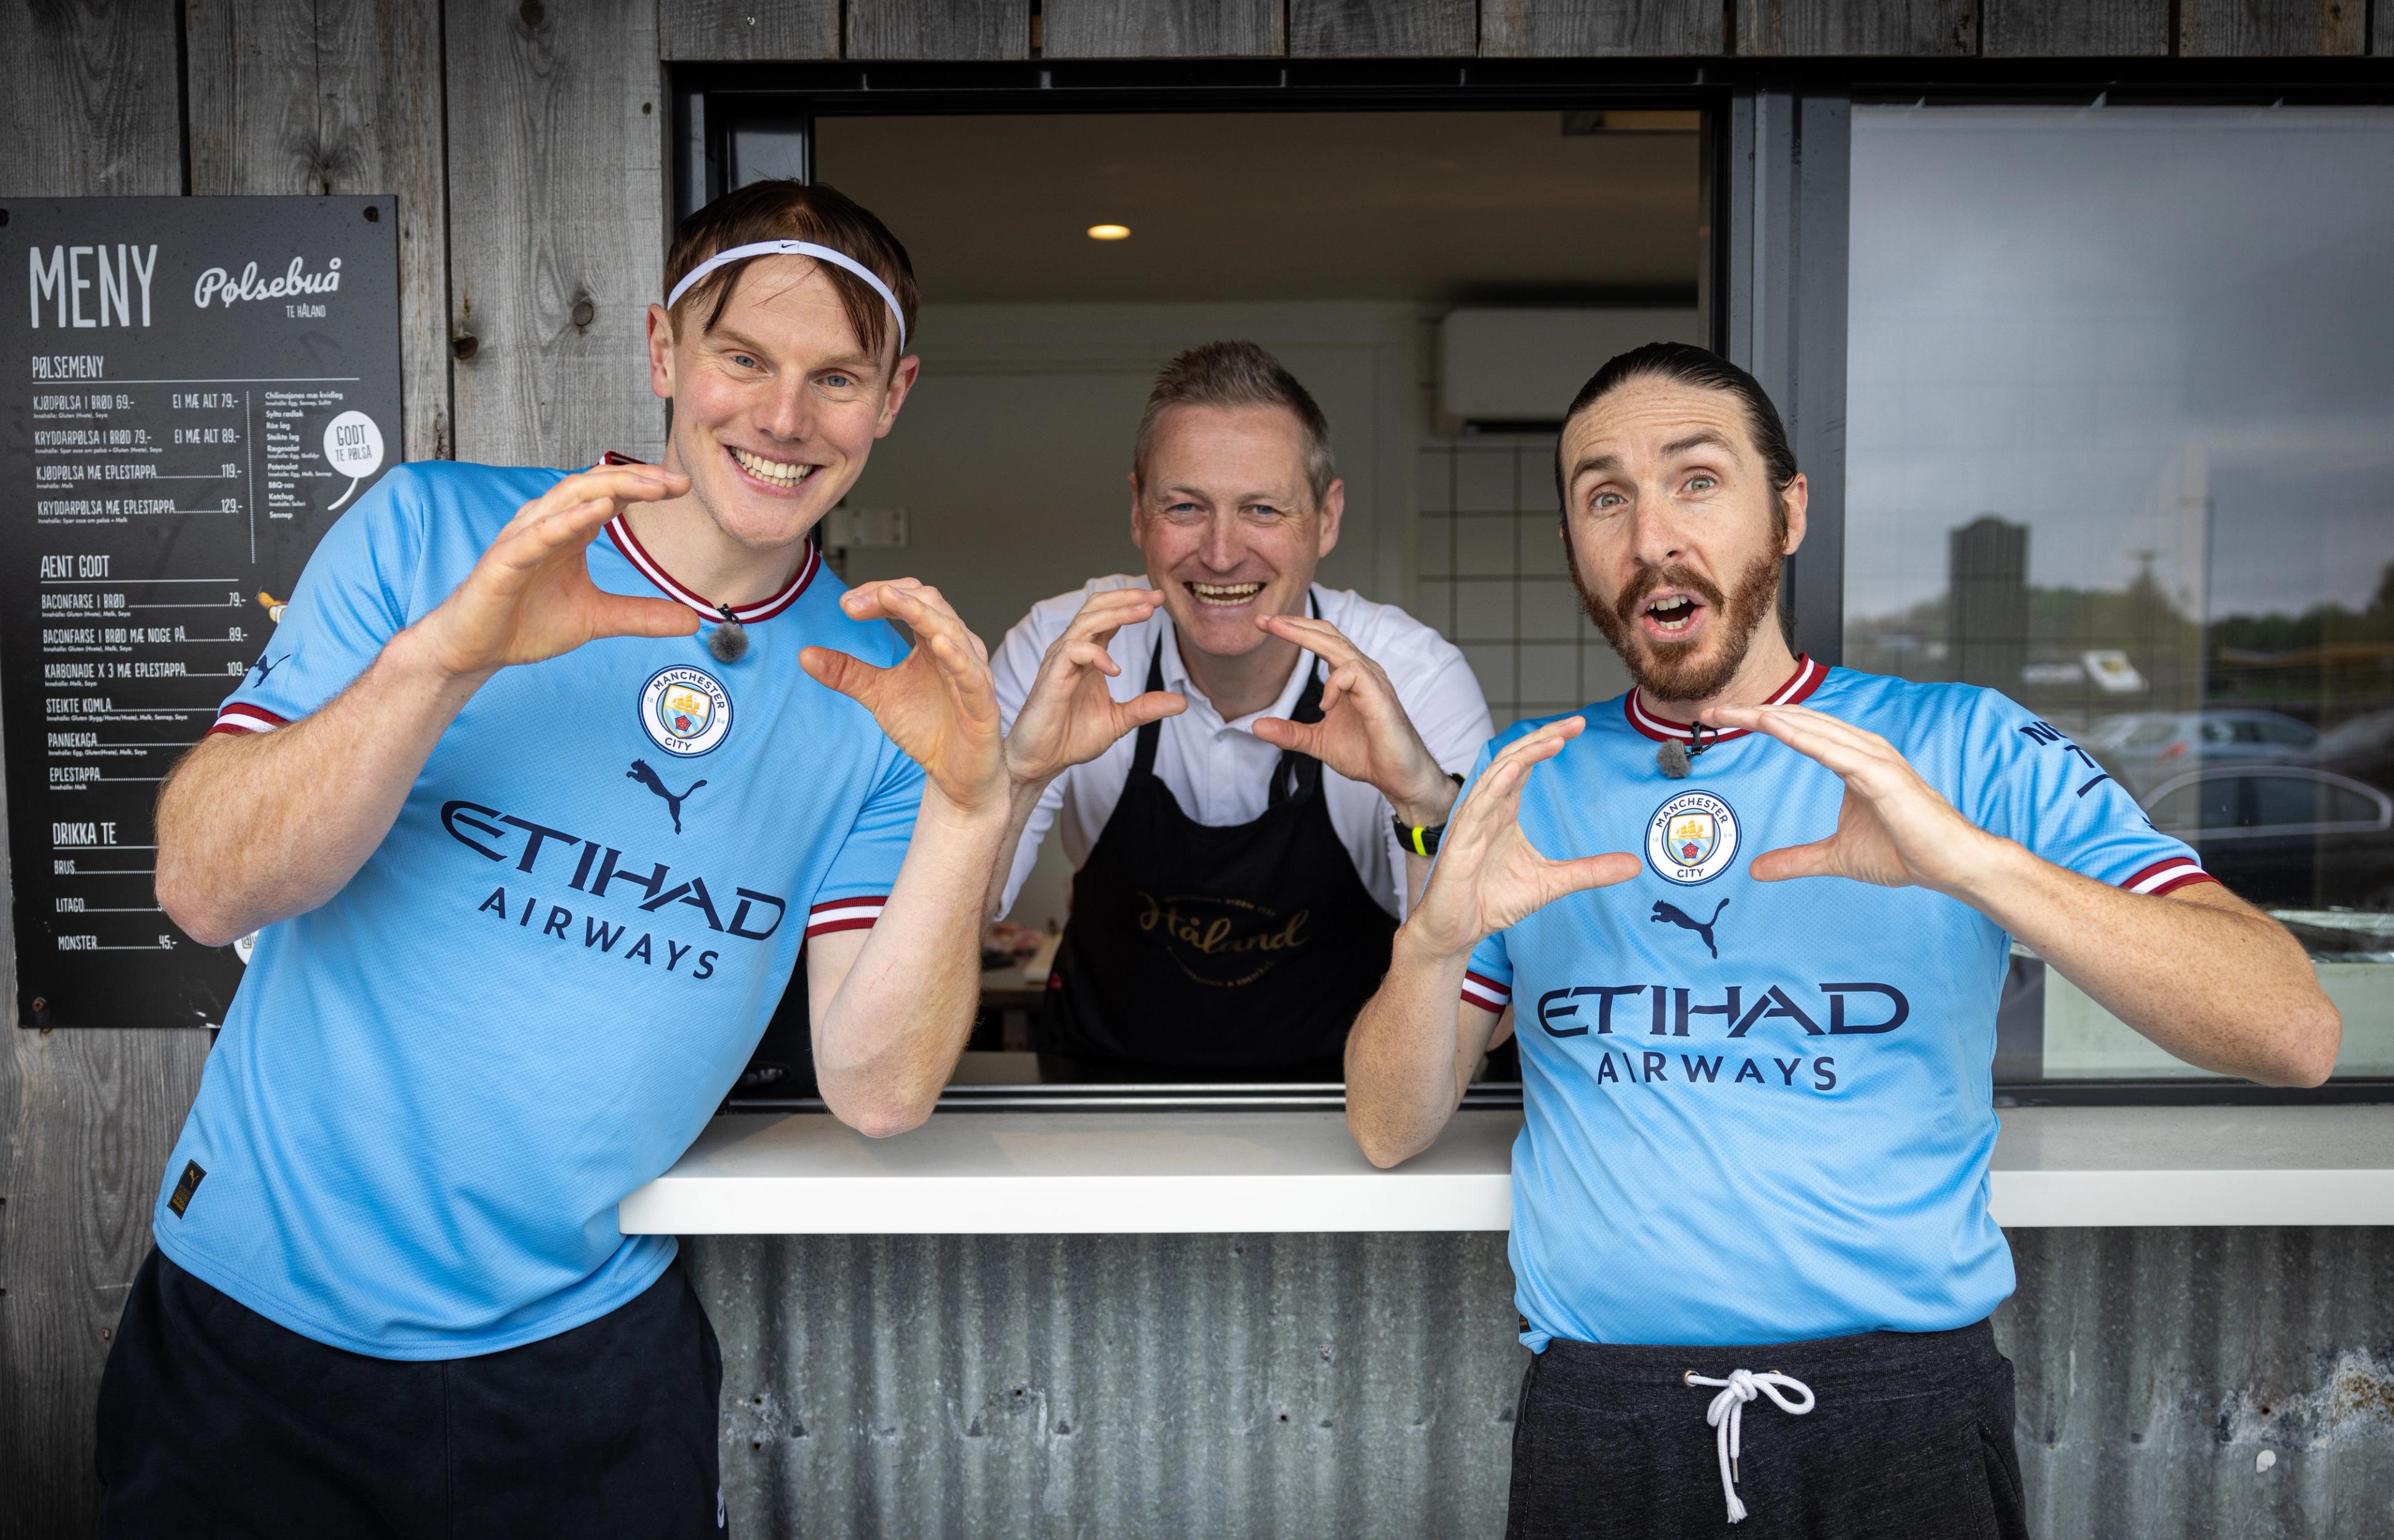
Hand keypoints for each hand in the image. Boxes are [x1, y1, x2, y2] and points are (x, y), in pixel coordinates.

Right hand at [411, 463, 699, 677]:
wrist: (476, 650)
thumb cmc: (525, 623)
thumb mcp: (598, 618)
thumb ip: (642, 615)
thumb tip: (693, 621)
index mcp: (569, 531)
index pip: (610, 495)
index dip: (645, 487)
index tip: (682, 487)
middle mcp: (547, 524)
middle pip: (593, 485)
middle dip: (634, 479)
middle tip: (673, 482)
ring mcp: (524, 538)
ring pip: (567, 498)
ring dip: (608, 488)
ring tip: (647, 486)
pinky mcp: (505, 560)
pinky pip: (538, 533)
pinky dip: (568, 519)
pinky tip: (598, 511)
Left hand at [804, 579, 1005, 816]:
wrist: (953, 773)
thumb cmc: (927, 727)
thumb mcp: (879, 695)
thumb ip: (847, 673)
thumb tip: (804, 655)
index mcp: (933, 640)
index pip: (911, 599)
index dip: (879, 593)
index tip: (845, 605)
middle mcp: (956, 648)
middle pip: (931, 603)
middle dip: (893, 597)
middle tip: (853, 605)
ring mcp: (972, 673)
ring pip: (952, 630)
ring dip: (920, 612)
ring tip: (891, 599)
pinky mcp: (983, 703)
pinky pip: (972, 675)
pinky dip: (957, 657)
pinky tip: (937, 643)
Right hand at [1002, 587, 1184, 785]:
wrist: (1043, 762)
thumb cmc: (1071, 738)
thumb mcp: (1119, 720)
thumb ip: (1146, 707)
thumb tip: (1182, 702)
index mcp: (1087, 657)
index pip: (1108, 617)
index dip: (1132, 605)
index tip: (1159, 601)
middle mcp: (1071, 652)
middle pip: (1095, 607)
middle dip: (1127, 598)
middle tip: (1156, 597)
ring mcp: (1059, 662)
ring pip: (1085, 621)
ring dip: (1117, 613)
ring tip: (1145, 612)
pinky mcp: (1050, 677)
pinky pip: (1072, 651)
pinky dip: (1096, 654)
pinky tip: (1115, 669)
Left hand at [1252, 613, 1455, 825]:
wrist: (1398, 777)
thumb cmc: (1367, 754)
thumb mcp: (1318, 742)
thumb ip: (1290, 733)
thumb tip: (1255, 726)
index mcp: (1348, 677)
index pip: (1321, 640)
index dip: (1294, 629)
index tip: (1264, 624)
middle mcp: (1362, 671)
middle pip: (1328, 633)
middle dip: (1295, 624)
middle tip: (1264, 620)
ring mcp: (1373, 681)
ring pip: (1340, 646)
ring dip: (1306, 636)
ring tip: (1278, 631)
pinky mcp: (1380, 696)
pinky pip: (1354, 673)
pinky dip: (1333, 685)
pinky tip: (1324, 706)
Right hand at [1405, 717, 1639, 958]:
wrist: (1457, 932)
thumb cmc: (1492, 902)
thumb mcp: (1553, 883)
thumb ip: (1590, 870)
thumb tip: (1636, 865)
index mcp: (1504, 811)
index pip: (1525, 766)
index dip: (1548, 743)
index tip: (1579, 726)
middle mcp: (1487, 809)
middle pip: (1513, 760)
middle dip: (1543, 738)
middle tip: (1575, 722)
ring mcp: (1472, 823)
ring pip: (1496, 775)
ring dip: (1524, 755)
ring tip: (1554, 739)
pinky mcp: (1460, 843)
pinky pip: (1476, 807)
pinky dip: (1494, 785)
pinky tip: (1513, 769)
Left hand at [1709, 703, 2006, 893]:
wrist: (1950, 865)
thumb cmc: (1905, 852)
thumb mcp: (1835, 857)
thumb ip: (1797, 859)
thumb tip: (1756, 870)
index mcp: (1851, 758)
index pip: (1797, 729)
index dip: (1758, 721)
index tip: (1718, 720)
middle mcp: (1862, 750)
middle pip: (1799, 720)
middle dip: (1753, 712)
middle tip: (1710, 711)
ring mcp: (1874, 759)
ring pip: (1813, 727)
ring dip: (1770, 717)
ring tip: (1733, 712)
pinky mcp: (1883, 776)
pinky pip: (1835, 750)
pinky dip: (1803, 736)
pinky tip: (1774, 726)